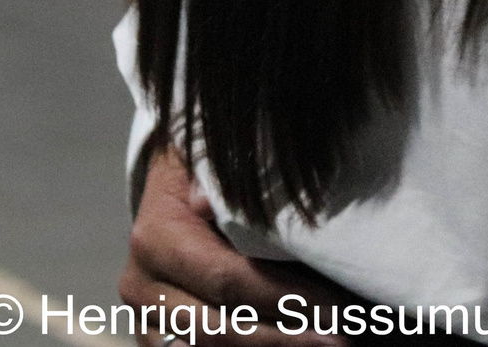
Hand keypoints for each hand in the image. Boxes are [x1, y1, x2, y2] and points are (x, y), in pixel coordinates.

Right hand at [122, 148, 350, 344]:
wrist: (171, 184)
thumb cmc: (208, 166)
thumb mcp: (218, 158)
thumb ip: (229, 183)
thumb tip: (220, 206)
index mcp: (156, 241)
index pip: (228, 281)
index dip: (286, 300)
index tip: (339, 311)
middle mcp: (144, 287)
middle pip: (219, 329)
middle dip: (286, 340)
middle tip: (343, 342)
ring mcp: (148, 318)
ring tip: (330, 342)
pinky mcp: (160, 336)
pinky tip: (296, 343)